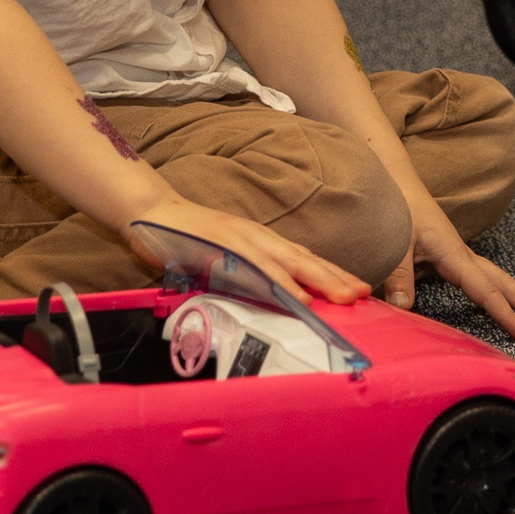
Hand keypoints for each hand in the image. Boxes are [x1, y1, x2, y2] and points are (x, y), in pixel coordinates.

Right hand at [124, 195, 370, 306]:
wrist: (151, 213)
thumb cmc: (187, 241)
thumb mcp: (223, 260)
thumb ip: (244, 276)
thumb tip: (268, 300)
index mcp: (259, 241)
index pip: (303, 258)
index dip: (331, 273)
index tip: (358, 290)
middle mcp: (256, 237)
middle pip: (304, 259)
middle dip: (335, 278)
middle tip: (363, 295)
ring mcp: (241, 238)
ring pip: (288, 261)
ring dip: (318, 280)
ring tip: (343, 297)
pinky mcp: (223, 245)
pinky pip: (256, 267)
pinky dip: (279, 282)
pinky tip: (296, 297)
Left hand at [383, 187, 514, 339]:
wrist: (396, 180)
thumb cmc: (397, 208)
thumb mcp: (394, 243)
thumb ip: (398, 275)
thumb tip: (404, 308)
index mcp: (454, 253)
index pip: (485, 290)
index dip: (504, 314)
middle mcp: (461, 254)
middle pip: (502, 282)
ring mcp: (457, 253)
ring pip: (494, 278)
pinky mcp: (448, 254)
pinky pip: (479, 277)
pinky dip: (494, 291)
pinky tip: (494, 301)